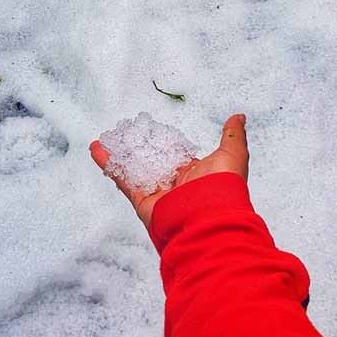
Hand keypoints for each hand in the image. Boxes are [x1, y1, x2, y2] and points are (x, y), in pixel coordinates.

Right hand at [90, 114, 248, 226]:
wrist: (209, 220)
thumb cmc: (223, 188)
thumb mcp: (232, 155)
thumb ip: (232, 135)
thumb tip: (238, 117)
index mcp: (193, 173)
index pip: (174, 153)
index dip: (162, 141)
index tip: (150, 130)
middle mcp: (174, 184)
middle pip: (150, 160)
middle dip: (136, 147)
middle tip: (124, 132)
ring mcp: (156, 192)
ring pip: (133, 168)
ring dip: (118, 153)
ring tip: (105, 138)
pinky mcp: (142, 201)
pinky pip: (123, 179)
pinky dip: (108, 164)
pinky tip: (97, 149)